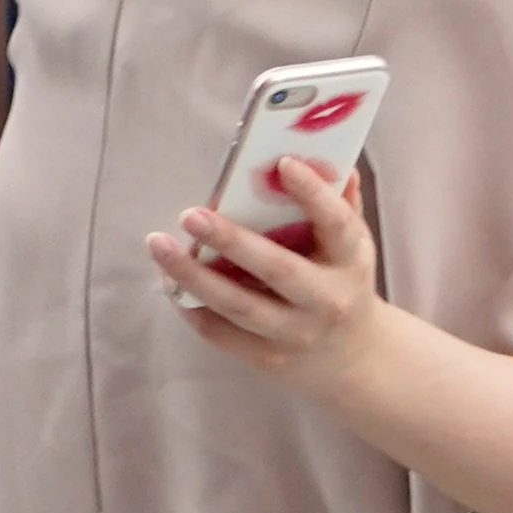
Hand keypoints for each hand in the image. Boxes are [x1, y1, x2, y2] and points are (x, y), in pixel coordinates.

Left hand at [147, 158, 388, 396]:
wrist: (353, 361)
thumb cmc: (344, 285)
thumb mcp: (353, 246)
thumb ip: (339, 201)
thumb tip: (318, 151)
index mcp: (350, 262)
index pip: (336, 224)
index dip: (313, 194)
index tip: (283, 163)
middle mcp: (326, 301)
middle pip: (276, 269)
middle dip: (230, 240)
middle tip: (190, 214)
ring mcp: (295, 334)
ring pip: (237, 305)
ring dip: (192, 275)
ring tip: (159, 244)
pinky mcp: (267, 358)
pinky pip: (221, 333)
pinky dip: (191, 307)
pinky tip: (169, 279)